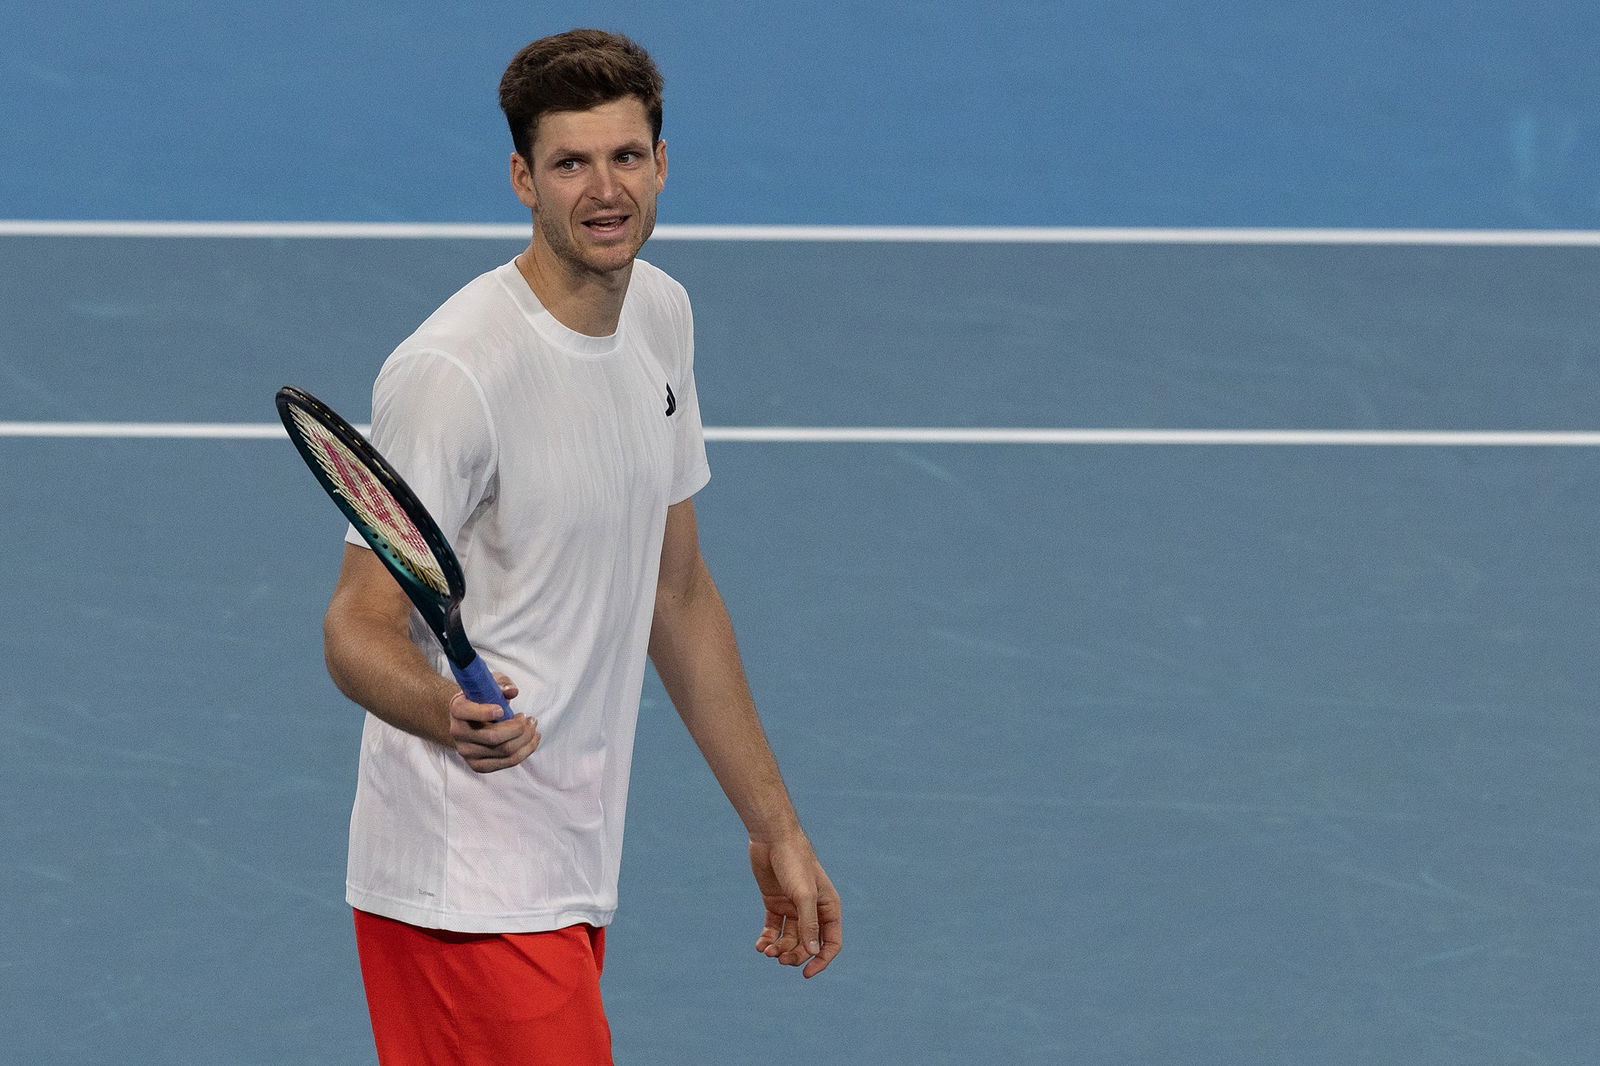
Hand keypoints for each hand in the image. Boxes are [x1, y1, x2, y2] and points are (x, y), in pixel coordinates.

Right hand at [447, 676, 539, 772]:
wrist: (469, 720)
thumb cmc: (482, 698)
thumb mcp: (490, 684)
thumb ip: (502, 684)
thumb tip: (512, 692)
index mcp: (457, 709)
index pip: (465, 711)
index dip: (485, 712)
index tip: (502, 709)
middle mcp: (458, 732)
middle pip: (493, 737)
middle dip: (518, 728)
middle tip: (528, 719)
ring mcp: (466, 752)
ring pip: (504, 751)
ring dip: (526, 739)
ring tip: (533, 727)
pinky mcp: (477, 765)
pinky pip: (507, 762)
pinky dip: (525, 751)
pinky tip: (532, 739)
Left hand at [750, 835, 840, 977]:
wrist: (772, 837)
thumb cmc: (794, 862)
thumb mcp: (804, 895)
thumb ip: (809, 924)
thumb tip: (814, 953)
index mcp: (828, 907)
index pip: (831, 942)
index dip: (821, 960)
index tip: (806, 974)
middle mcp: (812, 909)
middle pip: (807, 944)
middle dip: (795, 955)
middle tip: (779, 958)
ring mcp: (793, 906)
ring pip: (789, 938)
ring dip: (779, 948)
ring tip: (766, 950)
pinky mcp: (775, 902)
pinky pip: (773, 928)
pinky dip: (767, 938)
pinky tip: (760, 945)